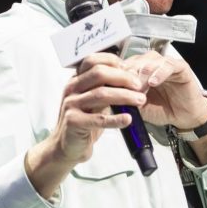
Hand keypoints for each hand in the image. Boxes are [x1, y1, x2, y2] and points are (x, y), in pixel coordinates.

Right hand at [25, 52, 146, 197]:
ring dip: (125, 96)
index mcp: (76, 80)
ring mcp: (71, 105)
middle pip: (99, 73)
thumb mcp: (94, 101)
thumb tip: (131, 76)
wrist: (66, 147)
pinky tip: (128, 119)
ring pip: (101, 94)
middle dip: (123, 78)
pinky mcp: (73, 122)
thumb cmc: (83, 122)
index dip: (114, 62)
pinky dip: (116, 119)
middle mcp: (71, 89)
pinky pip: (98, 119)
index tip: (131, 71)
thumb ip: (107, 88)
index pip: (93, 60)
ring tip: (140, 101)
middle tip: (139, 86)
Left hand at [121, 51, 206, 130]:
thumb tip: (113, 98)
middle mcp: (152, 64)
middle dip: (129, 73)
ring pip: (151, 61)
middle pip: (136, 61)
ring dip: (143, 73)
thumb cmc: (162, 109)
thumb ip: (128, 100)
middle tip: (125, 87)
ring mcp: (166, 64)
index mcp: (140, 70)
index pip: (125, 65)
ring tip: (139, 87)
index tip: (112, 85)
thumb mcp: (140, 107)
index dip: (118, 74)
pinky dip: (160, 73)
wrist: (184, 117)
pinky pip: (169, 65)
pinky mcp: (181, 67)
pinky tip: (153, 82)